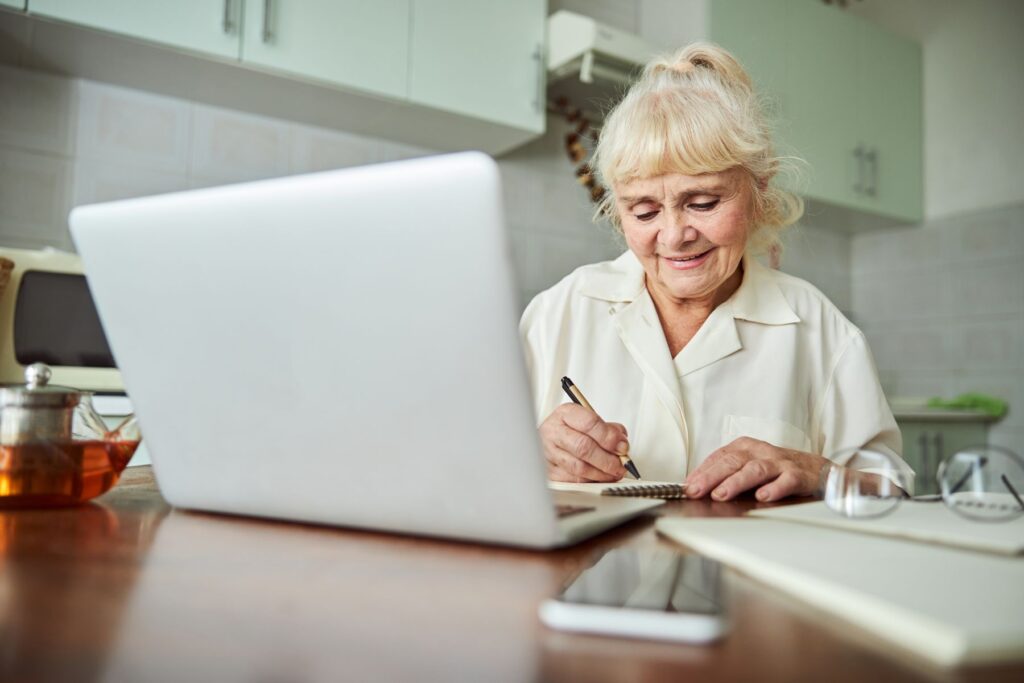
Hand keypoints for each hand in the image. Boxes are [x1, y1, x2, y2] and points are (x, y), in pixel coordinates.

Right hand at [539, 404, 627, 482]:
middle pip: (583, 447)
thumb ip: (608, 429)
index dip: (609, 437)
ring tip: (614, 472)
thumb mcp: (589, 419)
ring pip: (579, 467)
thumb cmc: (573, 428)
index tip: (623, 446)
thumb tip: (622, 445)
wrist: (552, 436)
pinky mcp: (550, 472)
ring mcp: (549, 453)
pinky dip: (592, 480)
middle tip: (621, 463)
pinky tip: (601, 477)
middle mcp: (554, 432)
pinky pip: (574, 480)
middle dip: (607, 459)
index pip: (589, 423)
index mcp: (565, 413)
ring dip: (602, 473)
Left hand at [684, 437, 830, 502]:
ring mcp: (780, 463)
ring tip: (721, 494)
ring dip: (736, 482)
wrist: (818, 471)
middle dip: (712, 476)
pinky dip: (773, 488)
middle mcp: (761, 451)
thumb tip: (697, 487)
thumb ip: (726, 474)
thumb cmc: (778, 470)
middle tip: (696, 491)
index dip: (702, 471)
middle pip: (733, 461)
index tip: (687, 486)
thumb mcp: (750, 466)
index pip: (720, 456)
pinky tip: (762, 496)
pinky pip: (785, 481)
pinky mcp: (798, 475)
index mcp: (746, 447)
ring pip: (755, 469)